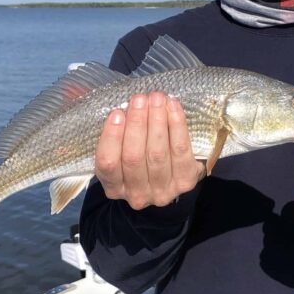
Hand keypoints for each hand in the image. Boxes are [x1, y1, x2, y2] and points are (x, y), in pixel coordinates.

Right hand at [95, 91, 205, 210]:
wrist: (174, 173)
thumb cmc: (141, 155)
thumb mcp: (121, 152)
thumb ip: (116, 135)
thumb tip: (119, 108)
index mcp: (114, 188)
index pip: (108, 164)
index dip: (111, 138)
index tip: (116, 113)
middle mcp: (137, 195)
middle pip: (134, 157)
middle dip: (136, 124)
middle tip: (139, 99)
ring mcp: (162, 191)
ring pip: (157, 153)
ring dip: (156, 121)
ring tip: (156, 99)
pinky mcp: (185, 181)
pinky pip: (180, 150)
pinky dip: (177, 125)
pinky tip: (173, 107)